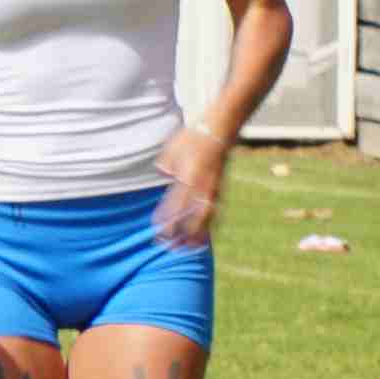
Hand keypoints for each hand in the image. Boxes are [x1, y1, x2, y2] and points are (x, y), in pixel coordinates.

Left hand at [155, 131, 230, 250]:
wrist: (219, 128)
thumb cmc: (191, 138)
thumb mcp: (172, 150)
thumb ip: (166, 166)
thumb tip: (163, 177)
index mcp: (188, 175)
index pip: (176, 203)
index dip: (168, 219)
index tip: (159, 232)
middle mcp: (202, 185)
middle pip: (191, 215)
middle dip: (182, 233)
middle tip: (172, 248)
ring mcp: (214, 188)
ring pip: (206, 217)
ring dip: (197, 234)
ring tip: (190, 249)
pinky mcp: (220, 189)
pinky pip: (215, 211)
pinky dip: (210, 226)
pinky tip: (206, 238)